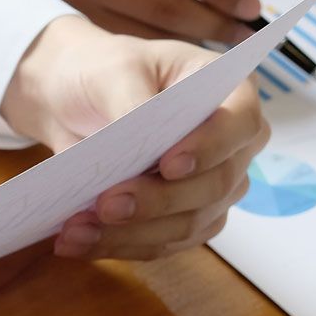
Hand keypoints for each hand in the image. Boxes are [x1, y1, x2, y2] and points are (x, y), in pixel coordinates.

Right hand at [0, 0, 257, 40]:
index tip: (251, 4)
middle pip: (161, 2)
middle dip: (211, 23)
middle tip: (248, 38)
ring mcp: (62, 2)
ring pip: (139, 32)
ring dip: (185, 46)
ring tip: (225, 58)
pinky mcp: (53, 27)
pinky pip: (112, 47)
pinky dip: (148, 58)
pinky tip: (175, 66)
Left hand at [2, 17, 268, 260]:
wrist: (76, 101)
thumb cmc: (105, 73)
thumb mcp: (114, 69)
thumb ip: (132, 102)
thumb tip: (139, 140)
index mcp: (232, 94)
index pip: (239, 124)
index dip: (209, 148)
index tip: (168, 165)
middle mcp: (232, 147)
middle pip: (213, 186)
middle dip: (157, 201)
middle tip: (106, 204)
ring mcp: (212, 189)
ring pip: (186, 225)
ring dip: (131, 233)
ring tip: (76, 229)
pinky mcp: (183, 221)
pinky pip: (159, 244)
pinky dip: (117, 246)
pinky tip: (77, 242)